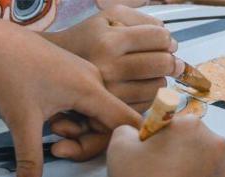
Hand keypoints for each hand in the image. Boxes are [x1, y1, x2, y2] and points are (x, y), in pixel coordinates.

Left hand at [0, 18, 140, 176]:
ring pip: (94, 116)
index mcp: (91, 89)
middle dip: (83, 142)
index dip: (125, 144)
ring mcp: (84, 76)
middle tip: (54, 146)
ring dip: (74, 129)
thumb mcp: (20, 123)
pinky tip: (49, 114)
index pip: (127, 122)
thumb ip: (30, 161)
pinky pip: (84, 104)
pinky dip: (70, 117)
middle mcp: (94, 80)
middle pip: (108, 125)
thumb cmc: (6, 75)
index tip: (114, 159)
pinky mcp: (73, 75)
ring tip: (48, 125)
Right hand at [44, 6, 180, 112]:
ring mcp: (111, 93)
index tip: (167, 43)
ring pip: (159, 86)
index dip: (168, 40)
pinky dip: (150, 94)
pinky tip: (139, 85)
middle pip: (163, 64)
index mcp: (109, 42)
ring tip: (149, 72)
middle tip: (169, 60)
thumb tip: (169, 39)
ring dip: (160, 78)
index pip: (159, 39)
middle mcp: (109, 69)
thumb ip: (142, 19)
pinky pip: (147, 103)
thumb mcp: (109, 17)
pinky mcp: (112, 111)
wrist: (54, 68)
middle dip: (171, 60)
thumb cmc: (87, 38)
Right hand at [106, 116, 224, 176]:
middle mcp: (216, 145)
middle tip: (155, 176)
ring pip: (202, 167)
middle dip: (176, 154)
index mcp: (192, 126)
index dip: (156, 139)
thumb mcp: (119, 147)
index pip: (172, 124)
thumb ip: (127, 130)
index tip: (147, 157)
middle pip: (192, 144)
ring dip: (188, 174)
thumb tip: (135, 134)